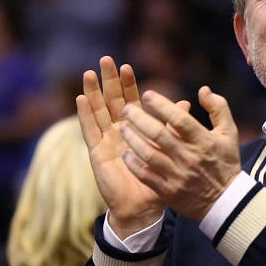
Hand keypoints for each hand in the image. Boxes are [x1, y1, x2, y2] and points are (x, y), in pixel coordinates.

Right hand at [76, 57, 187, 236]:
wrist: (144, 205)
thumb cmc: (158, 178)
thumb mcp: (170, 148)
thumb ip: (175, 126)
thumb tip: (185, 103)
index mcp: (136, 129)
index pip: (130, 101)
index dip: (128, 84)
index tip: (127, 66)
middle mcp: (119, 131)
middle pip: (111, 101)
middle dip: (108, 81)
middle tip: (105, 60)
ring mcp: (106, 140)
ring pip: (97, 111)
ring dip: (92, 92)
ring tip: (88, 74)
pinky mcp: (97, 152)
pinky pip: (89, 131)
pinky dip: (84, 115)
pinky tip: (80, 100)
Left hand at [119, 86, 240, 219]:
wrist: (226, 203)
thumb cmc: (225, 163)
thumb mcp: (229, 133)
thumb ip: (218, 108)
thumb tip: (203, 90)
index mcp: (203, 141)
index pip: (179, 119)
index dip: (162, 105)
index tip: (147, 94)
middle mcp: (188, 157)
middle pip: (158, 134)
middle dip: (139, 119)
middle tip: (127, 108)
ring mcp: (177, 175)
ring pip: (148, 154)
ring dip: (132, 139)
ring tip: (122, 128)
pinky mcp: (169, 191)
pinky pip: (146, 176)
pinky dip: (133, 164)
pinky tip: (126, 154)